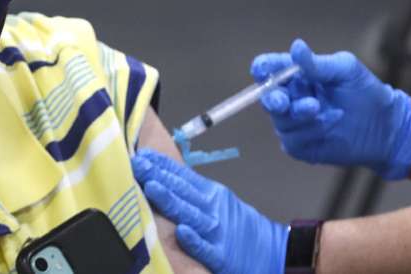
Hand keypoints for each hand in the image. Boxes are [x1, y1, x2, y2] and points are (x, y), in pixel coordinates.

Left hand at [132, 149, 286, 273]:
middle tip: (138, 164)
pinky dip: (194, 240)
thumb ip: (195, 191)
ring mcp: (217, 232)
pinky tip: (181, 232)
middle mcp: (213, 209)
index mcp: (211, 194)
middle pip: (183, 191)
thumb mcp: (220, 201)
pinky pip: (206, 248)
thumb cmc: (240, 226)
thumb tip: (164, 176)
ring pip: (191, 214)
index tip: (142, 154)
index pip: (183, 176)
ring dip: (171, 200)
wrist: (273, 250)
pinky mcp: (222, 256)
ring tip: (151, 186)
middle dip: (159, 176)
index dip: (162, 165)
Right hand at [253, 39, 410, 178]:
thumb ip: (318, 63)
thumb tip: (296, 46)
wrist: (385, 126)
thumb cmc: (366, 92)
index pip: (268, 69)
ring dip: (299, 115)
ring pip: (280, 120)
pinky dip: (310, 131)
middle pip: (266, 97)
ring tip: (321, 110)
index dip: (262, 68)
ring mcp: (293, 123)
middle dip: (272, 98)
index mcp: (296, 75)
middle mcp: (290, 98)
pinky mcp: (301, 146)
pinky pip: (292, 140)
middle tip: (283, 101)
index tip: (264, 70)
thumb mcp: (345, 70)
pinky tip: (329, 124)